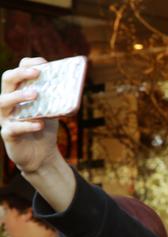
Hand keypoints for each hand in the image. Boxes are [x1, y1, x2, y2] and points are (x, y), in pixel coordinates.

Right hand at [0, 58, 59, 172]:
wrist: (42, 154)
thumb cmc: (45, 127)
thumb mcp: (53, 110)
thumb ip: (58, 97)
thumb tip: (74, 83)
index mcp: (18, 92)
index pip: (17, 72)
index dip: (27, 64)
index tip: (42, 63)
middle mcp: (8, 101)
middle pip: (6, 80)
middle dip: (20, 74)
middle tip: (37, 73)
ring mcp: (5, 117)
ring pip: (2, 101)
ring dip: (18, 96)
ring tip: (35, 94)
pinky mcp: (8, 134)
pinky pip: (12, 128)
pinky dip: (26, 125)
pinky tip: (40, 124)